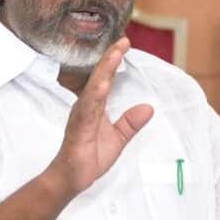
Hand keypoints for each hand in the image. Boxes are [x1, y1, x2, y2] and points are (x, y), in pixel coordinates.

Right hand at [48, 37, 152, 196]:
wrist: (71, 179)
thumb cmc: (89, 157)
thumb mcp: (118, 138)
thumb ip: (130, 123)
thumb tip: (148, 108)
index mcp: (95, 106)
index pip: (106, 79)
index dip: (114, 61)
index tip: (125, 43)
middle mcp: (86, 106)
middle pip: (99, 77)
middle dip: (111, 58)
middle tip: (123, 40)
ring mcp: (81, 116)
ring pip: (93, 89)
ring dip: (104, 71)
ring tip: (115, 55)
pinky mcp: (78, 129)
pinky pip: (87, 110)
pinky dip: (94, 97)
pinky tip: (101, 85)